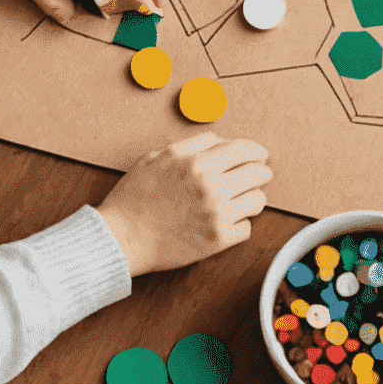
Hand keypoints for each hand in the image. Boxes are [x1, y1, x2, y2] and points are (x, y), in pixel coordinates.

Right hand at [97, 133, 271, 275]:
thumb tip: (222, 142)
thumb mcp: (158, 156)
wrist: (122, 237)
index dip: (256, 151)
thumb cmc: (135, 195)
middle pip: (258, 173)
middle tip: (257, 175)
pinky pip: (246, 228)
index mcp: (197, 163)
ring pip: (258, 201)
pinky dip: (239, 224)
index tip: (259, 155)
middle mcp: (211, 187)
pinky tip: (226, 221)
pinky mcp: (217, 241)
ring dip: (251, 198)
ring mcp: (216, 215)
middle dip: (260, 172)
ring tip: (240, 200)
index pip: (245, 150)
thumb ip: (193, 145)